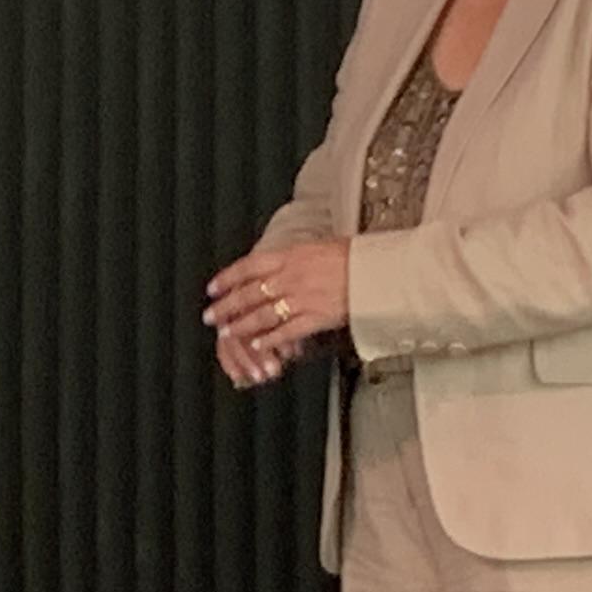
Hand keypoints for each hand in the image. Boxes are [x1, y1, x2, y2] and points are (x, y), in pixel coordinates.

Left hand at [203, 237, 350, 389]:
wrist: (381, 270)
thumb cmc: (357, 256)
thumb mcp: (320, 246)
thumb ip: (295, 257)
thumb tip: (276, 263)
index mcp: (292, 255)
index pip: (249, 266)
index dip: (227, 278)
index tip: (212, 288)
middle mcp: (292, 276)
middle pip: (250, 293)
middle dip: (226, 306)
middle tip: (209, 316)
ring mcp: (304, 298)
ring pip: (262, 314)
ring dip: (241, 325)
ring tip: (226, 332)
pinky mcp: (318, 317)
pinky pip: (287, 331)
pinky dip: (270, 339)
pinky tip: (257, 345)